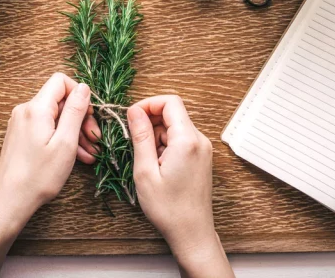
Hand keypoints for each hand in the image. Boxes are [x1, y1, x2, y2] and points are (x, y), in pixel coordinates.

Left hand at [0, 72, 98, 221]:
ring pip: (55, 117)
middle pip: (59, 100)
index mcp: (36, 108)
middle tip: (95, 139)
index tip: (90, 115)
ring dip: (74, 131)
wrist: (10, 201)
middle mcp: (25, 111)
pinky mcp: (21, 135)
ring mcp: (21, 123)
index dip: (80, 94)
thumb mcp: (65, 142)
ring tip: (90, 153)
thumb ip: (75, 111)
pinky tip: (77, 156)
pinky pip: (46, 128)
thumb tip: (83, 87)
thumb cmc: (39, 176)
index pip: (61, 81)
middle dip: (80, 117)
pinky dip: (62, 138)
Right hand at [128, 95, 232, 277]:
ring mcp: (203, 149)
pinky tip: (158, 165)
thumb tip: (134, 111)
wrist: (192, 232)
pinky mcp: (201, 157)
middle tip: (135, 142)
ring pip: (175, 126)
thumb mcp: (145, 171)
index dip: (148, 104)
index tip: (132, 117)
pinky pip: (181, 139)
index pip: (170, 102)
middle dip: (150, 121)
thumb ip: (141, 137)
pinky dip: (165, 144)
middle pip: (173, 113)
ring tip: (147, 160)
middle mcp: (200, 140)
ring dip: (157, 135)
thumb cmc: (168, 208)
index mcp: (187, 140)